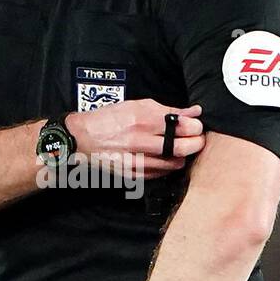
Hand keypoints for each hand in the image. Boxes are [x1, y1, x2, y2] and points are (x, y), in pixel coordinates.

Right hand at [65, 100, 204, 178]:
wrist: (82, 138)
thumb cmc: (110, 118)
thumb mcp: (137, 105)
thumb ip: (168, 110)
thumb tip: (194, 112)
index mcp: (142, 119)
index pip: (181, 125)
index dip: (195, 126)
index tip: (197, 126)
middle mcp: (139, 140)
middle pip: (182, 147)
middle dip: (196, 144)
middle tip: (197, 140)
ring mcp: (136, 160)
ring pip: (174, 164)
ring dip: (182, 156)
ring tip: (180, 149)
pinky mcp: (133, 174)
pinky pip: (160, 173)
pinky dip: (168, 166)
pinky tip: (165, 158)